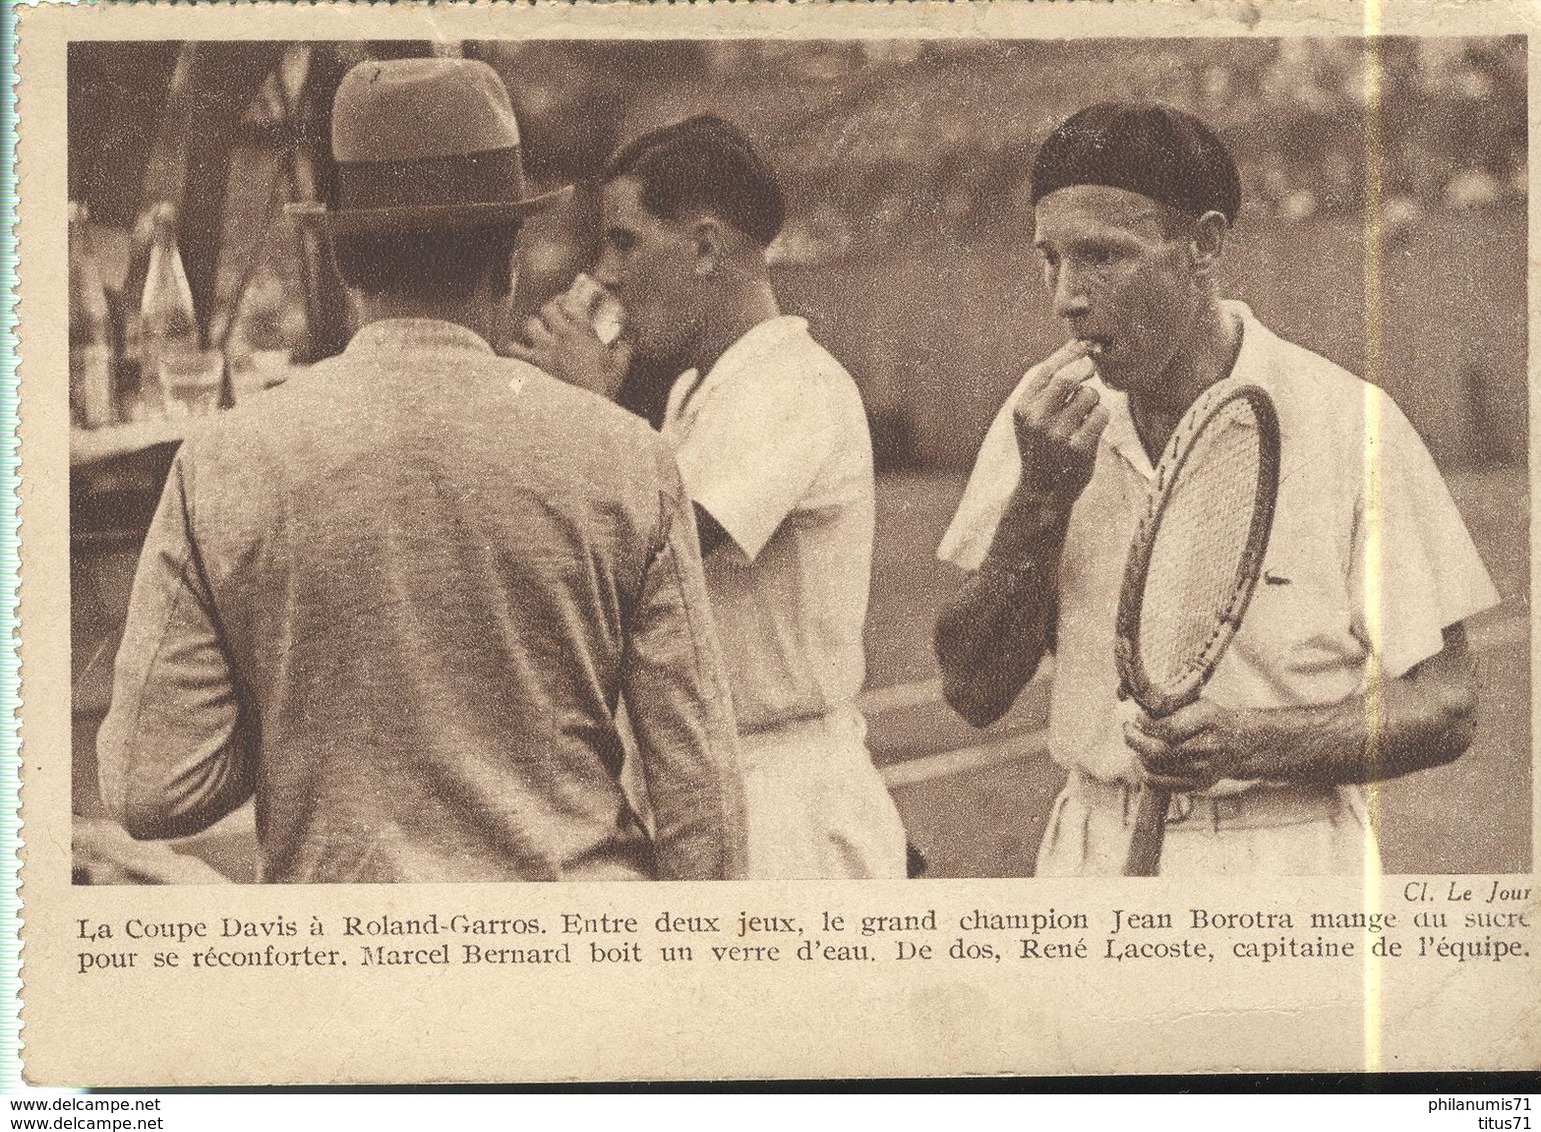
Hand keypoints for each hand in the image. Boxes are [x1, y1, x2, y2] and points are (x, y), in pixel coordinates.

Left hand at [507, 297, 632, 399]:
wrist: (585, 410)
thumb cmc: (604, 388)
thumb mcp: (620, 366)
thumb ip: (623, 350)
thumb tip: (625, 343)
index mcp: (583, 332)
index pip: (571, 303)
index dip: (569, 299)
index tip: (569, 302)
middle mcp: (561, 336)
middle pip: (547, 308)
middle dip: (550, 309)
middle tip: (553, 314)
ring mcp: (544, 350)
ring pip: (529, 324)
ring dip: (533, 326)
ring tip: (537, 331)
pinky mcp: (533, 365)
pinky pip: (513, 349)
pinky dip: (513, 348)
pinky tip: (517, 349)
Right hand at [1012, 339, 1107, 502]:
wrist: (1043, 489)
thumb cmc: (1043, 444)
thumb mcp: (1033, 415)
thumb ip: (1049, 385)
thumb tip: (1078, 346)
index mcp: (1022, 408)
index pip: (1047, 369)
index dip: (1070, 352)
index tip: (1087, 343)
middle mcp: (1036, 420)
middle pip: (1068, 378)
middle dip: (1085, 370)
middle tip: (1091, 370)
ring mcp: (1057, 435)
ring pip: (1089, 395)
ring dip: (1094, 400)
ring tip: (1083, 415)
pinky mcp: (1079, 448)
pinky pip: (1102, 414)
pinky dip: (1101, 417)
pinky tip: (1091, 429)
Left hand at [1123, 699, 1260, 792]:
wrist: (1240, 743)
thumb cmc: (1211, 719)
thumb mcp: (1197, 702)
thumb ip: (1171, 704)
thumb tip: (1138, 704)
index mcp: (1209, 721)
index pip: (1168, 728)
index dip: (1145, 724)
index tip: (1138, 716)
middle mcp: (1208, 747)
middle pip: (1159, 751)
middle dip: (1135, 739)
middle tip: (1127, 729)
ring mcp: (1204, 770)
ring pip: (1157, 768)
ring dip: (1138, 754)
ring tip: (1136, 742)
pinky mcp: (1198, 784)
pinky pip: (1161, 783)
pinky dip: (1144, 772)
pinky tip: (1140, 760)